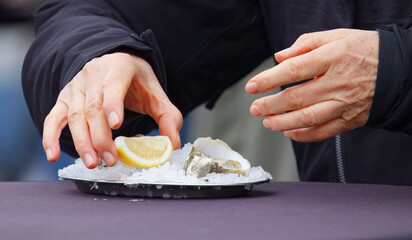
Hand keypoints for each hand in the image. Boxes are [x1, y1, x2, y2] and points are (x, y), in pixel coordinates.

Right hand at [42, 52, 182, 167]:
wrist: (115, 62)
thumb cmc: (136, 81)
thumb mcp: (156, 93)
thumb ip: (168, 116)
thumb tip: (172, 144)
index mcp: (119, 68)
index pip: (113, 86)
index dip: (113, 105)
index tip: (116, 125)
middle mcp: (93, 74)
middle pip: (93, 107)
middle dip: (100, 136)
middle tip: (110, 159)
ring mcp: (76, 86)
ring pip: (74, 115)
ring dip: (82, 141)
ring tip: (92, 162)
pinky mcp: (65, 98)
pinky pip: (54, 117)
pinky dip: (50, 136)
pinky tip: (52, 155)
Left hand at [246, 29, 377, 141]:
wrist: (398, 69)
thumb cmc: (364, 50)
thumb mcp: (336, 36)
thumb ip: (305, 44)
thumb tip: (279, 57)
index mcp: (332, 58)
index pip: (293, 70)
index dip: (269, 79)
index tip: (252, 86)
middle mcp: (337, 83)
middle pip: (296, 98)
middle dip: (270, 105)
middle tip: (256, 108)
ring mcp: (344, 104)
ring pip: (308, 118)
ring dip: (282, 123)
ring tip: (268, 122)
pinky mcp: (350, 119)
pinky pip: (324, 132)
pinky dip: (304, 135)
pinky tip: (289, 132)